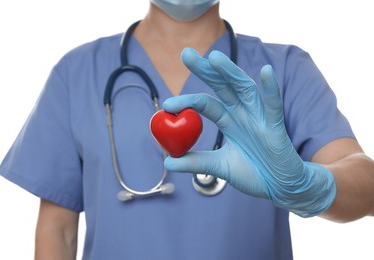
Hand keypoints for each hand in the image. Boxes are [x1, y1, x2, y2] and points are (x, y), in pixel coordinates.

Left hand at [163, 48, 335, 216]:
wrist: (280, 187)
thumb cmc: (253, 173)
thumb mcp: (219, 167)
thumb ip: (196, 162)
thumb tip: (167, 162)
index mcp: (228, 120)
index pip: (205, 103)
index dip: (187, 101)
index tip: (166, 105)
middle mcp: (242, 113)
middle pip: (222, 86)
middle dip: (205, 69)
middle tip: (186, 53)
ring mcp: (259, 117)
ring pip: (244, 89)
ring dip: (231, 73)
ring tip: (214, 58)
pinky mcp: (276, 127)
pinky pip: (274, 106)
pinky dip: (270, 89)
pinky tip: (266, 71)